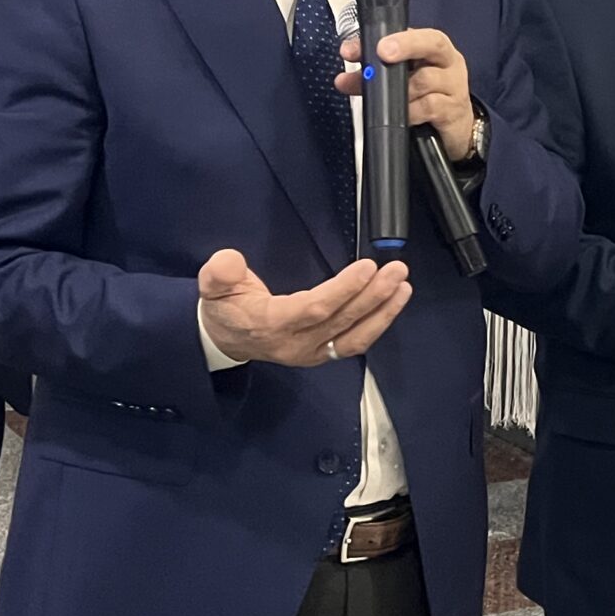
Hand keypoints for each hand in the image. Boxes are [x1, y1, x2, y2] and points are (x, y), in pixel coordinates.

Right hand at [198, 249, 412, 366]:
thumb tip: (229, 261)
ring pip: (354, 338)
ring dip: (382, 312)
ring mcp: (312, 353)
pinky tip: (392, 303)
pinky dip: (377, 324)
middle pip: (342, 321)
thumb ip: (218, 273)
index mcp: (272, 324)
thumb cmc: (224, 308)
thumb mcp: (210, 287)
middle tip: (396, 271)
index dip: (343, 290)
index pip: (314, 309)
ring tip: (403, 286)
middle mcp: (296, 344)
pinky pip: (354, 343)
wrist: (224, 341)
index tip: (367, 267)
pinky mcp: (322, 354)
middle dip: (373, 296)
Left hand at [338, 27, 476, 161]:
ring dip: (400, 89)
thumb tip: (344, 80)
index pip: (415, 32)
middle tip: (383, 53)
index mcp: (434, 47)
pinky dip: (411, 111)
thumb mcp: (405, 79)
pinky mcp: (453, 111)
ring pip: (425, 79)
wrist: (457, 127)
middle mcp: (448, 61)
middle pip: (431, 44)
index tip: (360, 46)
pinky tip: (404, 114)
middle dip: (404, 46)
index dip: (390, 36)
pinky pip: (429, 106)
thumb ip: (376, 73)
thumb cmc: (430, 96)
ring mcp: (454, 86)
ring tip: (385, 99)